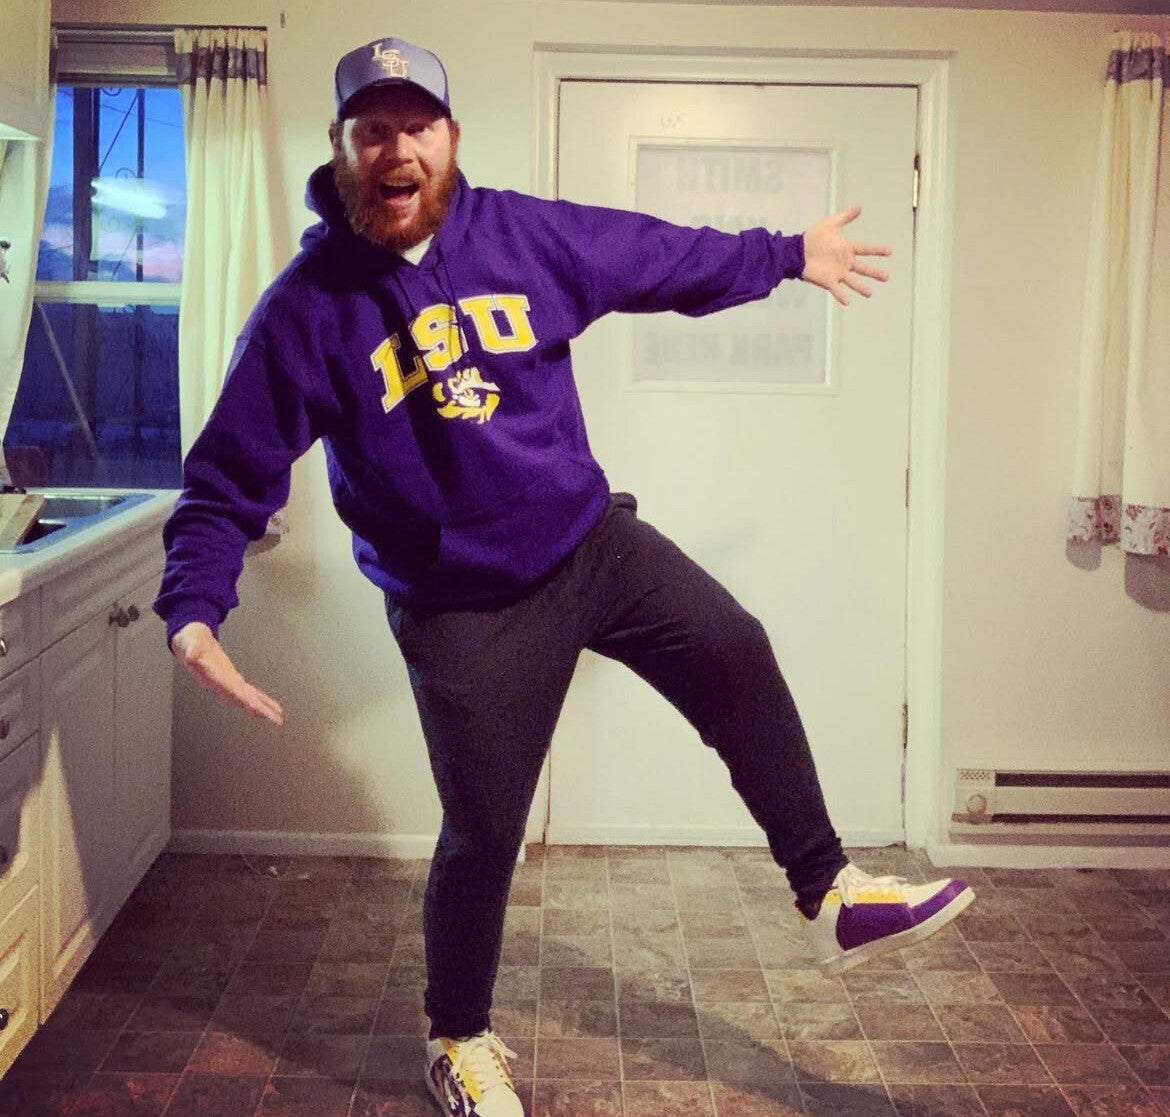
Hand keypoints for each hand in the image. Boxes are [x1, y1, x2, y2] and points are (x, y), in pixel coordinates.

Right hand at [170, 621, 284, 725]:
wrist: (188, 641)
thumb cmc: (189, 641)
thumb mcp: (189, 641)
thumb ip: (191, 649)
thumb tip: (192, 654)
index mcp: (213, 677)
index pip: (232, 692)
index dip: (246, 701)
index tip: (259, 710)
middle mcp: (221, 684)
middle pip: (243, 700)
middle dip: (259, 710)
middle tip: (277, 721)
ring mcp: (227, 683)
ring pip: (248, 698)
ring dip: (263, 708)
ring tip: (278, 717)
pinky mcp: (232, 678)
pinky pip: (248, 691)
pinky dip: (260, 699)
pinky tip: (270, 705)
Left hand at [801, 206, 890, 305]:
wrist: (797, 251)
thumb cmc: (813, 237)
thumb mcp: (830, 224)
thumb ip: (845, 217)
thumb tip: (859, 207)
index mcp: (848, 249)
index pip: (866, 249)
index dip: (877, 250)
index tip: (890, 251)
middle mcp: (846, 263)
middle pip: (863, 269)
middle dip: (875, 273)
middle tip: (886, 277)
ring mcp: (838, 273)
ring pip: (853, 281)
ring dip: (861, 288)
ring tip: (869, 293)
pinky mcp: (828, 281)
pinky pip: (837, 290)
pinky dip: (841, 296)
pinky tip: (848, 302)